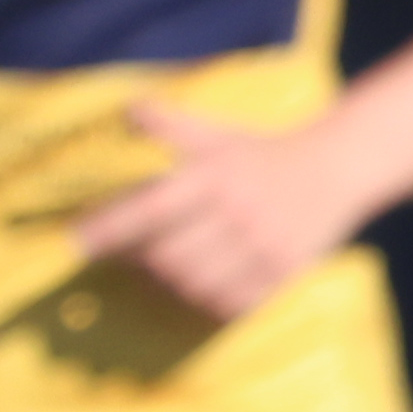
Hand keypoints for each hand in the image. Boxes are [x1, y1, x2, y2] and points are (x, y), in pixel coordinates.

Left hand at [61, 93, 366, 325]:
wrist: (338, 167)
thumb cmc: (260, 152)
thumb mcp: (216, 132)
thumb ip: (170, 122)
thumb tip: (127, 108)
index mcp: (215, 174)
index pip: (150, 206)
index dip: (108, 228)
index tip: (74, 242)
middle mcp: (237, 212)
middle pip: (167, 257)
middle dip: (138, 261)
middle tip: (126, 256)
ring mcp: (263, 247)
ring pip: (195, 285)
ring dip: (168, 284)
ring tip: (162, 270)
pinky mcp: (283, 274)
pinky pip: (231, 303)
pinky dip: (205, 301)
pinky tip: (199, 285)